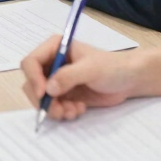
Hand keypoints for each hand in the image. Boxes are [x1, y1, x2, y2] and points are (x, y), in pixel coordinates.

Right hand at [20, 36, 141, 120]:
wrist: (128, 80)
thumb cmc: (112, 67)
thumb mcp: (91, 69)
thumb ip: (69, 76)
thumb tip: (48, 89)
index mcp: (55, 48)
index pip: (31, 62)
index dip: (33, 78)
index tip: (43, 94)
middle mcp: (52, 63)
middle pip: (32, 83)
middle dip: (44, 100)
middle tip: (58, 111)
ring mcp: (57, 80)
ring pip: (41, 99)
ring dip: (54, 109)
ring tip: (73, 111)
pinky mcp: (64, 95)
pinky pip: (53, 107)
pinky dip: (63, 112)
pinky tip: (79, 109)